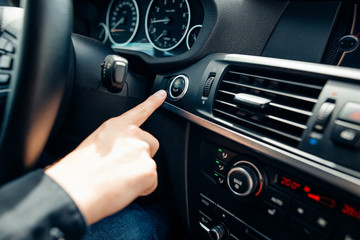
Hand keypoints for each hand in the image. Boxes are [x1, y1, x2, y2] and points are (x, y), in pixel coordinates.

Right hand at [45, 90, 166, 224]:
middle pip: (151, 144)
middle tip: (123, 170)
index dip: (152, 102)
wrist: (74, 189)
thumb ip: (112, 145)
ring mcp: (141, 150)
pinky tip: (123, 189)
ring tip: (117, 181)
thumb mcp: (92, 147)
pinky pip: (152, 183)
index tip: (162, 94)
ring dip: (139, 175)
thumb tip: (119, 157)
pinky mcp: (148, 168)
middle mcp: (131, 134)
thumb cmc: (76, 173)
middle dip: (142, 157)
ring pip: (150, 165)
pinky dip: (142, 189)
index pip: (139, 111)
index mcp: (115, 127)